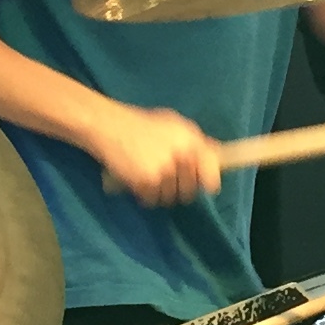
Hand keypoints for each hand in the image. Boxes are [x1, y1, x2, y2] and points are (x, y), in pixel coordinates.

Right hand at [93, 105, 221, 206]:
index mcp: (190, 139)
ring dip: (159, 193)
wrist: (108, 126)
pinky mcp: (146, 181)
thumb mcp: (172, 124)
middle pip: (190, 190)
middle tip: (164, 180)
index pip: (210, 171)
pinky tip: (137, 183)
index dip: (208, 182)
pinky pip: (152, 200)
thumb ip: (193, 140)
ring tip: (148, 179)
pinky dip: (144, 196)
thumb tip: (216, 156)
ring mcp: (164, 169)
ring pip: (170, 197)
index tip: (204, 187)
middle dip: (178, 188)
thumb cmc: (140, 125)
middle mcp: (181, 155)